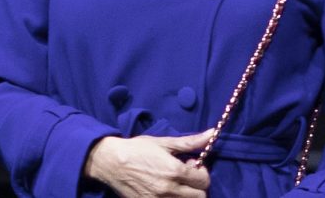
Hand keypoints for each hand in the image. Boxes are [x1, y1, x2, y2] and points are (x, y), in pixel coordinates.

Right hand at [84, 129, 213, 197]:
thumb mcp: (164, 143)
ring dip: (186, 194)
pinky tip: (166, 191)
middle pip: (200, 197)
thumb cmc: (138, 149)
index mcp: (175, 171)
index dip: (202, 173)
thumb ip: (190, 142)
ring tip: (176, 184)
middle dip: (197, 186)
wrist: (111, 162)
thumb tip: (212, 133)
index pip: (204, 181)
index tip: (192, 167)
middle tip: (186, 177)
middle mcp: (169, 190)